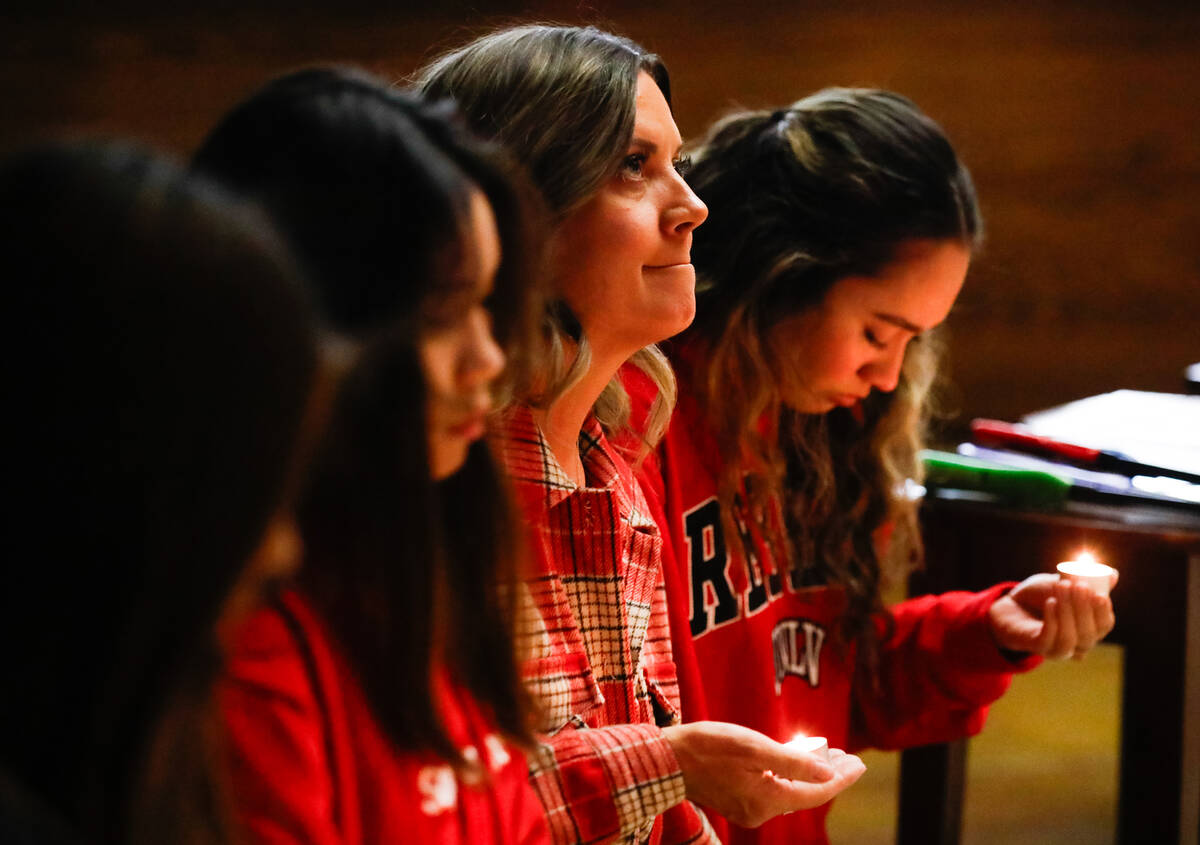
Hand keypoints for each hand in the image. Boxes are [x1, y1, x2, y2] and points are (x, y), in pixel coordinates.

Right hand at [661, 721, 865, 827]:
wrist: (667, 759)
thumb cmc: (708, 747)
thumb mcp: (755, 748)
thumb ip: (794, 762)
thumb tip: (829, 774)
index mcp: (767, 801)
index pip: (816, 792)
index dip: (841, 778)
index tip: (860, 764)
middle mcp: (760, 812)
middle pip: (805, 795)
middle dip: (829, 776)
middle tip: (848, 757)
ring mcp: (747, 809)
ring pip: (789, 792)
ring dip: (809, 774)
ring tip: (827, 755)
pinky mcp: (736, 801)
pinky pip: (773, 791)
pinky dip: (788, 776)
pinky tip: (793, 760)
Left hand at [988, 572, 1116, 659]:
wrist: (1011, 604)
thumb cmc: (1042, 595)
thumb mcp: (1064, 585)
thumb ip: (1087, 581)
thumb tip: (1114, 575)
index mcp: (1090, 627)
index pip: (1104, 624)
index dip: (1103, 610)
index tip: (1098, 593)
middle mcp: (1078, 643)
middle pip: (1089, 633)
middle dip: (1084, 608)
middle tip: (1077, 585)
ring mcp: (1059, 648)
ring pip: (1071, 638)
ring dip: (1068, 611)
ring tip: (1061, 587)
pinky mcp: (1039, 648)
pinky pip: (1050, 639)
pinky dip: (1052, 620)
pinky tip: (1050, 602)